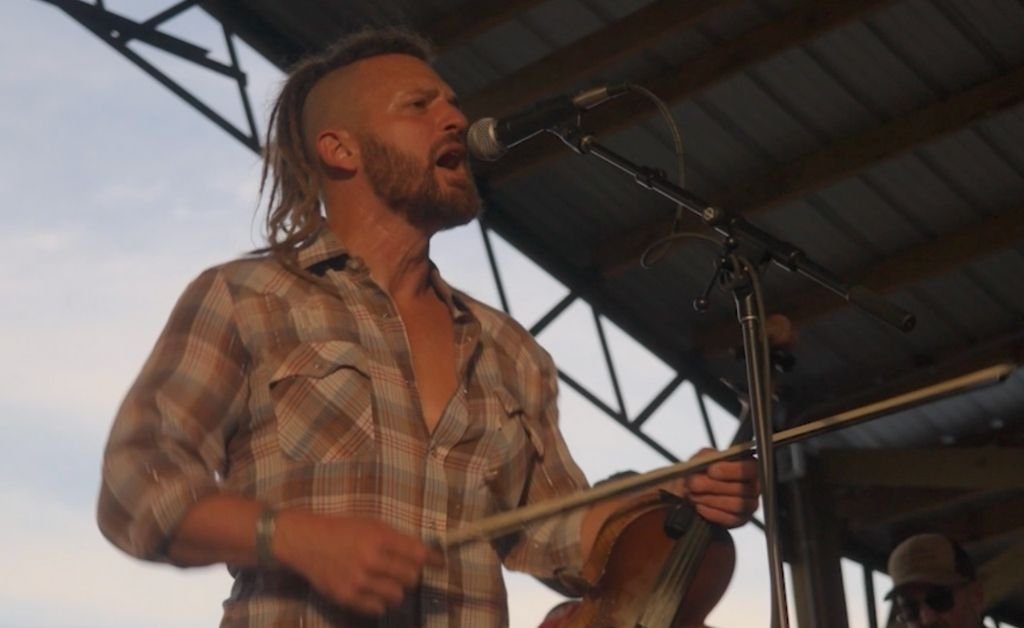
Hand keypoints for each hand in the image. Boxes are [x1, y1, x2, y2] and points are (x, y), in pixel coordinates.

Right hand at [273, 510, 441, 615]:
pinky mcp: (346, 597)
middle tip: (405, 571)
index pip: (418, 554)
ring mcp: (358, 581)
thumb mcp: (371, 524)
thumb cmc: (341, 529)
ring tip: (387, 582)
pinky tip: (374, 592)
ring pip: (397, 596)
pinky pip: (377, 609)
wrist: (306, 541)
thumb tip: (425, 554)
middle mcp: (371, 560)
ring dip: (397, 590)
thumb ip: (396, 539)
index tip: (439, 563)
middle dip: (411, 574)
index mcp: (379, 537)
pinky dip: (380, 602)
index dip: (432, 559)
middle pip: (411, 577)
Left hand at [679, 448, 759, 527]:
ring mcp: (750, 505)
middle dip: (714, 486)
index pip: (748, 469)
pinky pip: (729, 519)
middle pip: (741, 489)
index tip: (710, 470)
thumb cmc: (703, 471)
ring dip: (710, 499)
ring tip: (693, 495)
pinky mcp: (741, 520)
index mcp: (750, 466)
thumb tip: (708, 467)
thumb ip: (706, 458)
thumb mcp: (703, 457)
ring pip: (736, 505)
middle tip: (693, 484)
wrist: (695, 491)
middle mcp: (755, 486)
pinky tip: (699, 506)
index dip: (730, 470)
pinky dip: (711, 512)